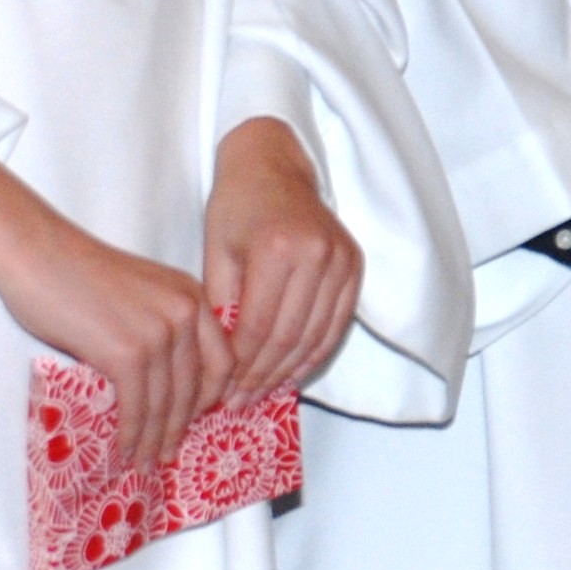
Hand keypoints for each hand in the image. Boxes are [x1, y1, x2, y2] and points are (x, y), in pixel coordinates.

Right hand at [0, 161, 225, 473]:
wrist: (35, 254)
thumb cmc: (74, 274)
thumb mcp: (139, 296)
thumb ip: (160, 328)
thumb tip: (163, 383)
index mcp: (191, 296)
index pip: (222, 358)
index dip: (213, 396)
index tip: (198, 420)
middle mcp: (185, 312)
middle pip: (200, 385)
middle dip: (185, 424)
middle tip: (171, 451)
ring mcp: (159, 332)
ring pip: (169, 401)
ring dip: (158, 437)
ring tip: (148, 460)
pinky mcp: (128, 351)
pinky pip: (140, 405)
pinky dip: (134, 432)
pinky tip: (127, 448)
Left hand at [203, 118, 361, 395]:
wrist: (274, 167)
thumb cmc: (237, 207)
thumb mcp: (216, 253)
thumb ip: (222, 307)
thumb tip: (224, 364)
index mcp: (277, 248)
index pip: (258, 327)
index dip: (240, 367)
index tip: (222, 392)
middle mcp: (317, 253)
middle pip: (289, 336)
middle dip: (262, 376)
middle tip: (240, 402)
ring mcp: (342, 259)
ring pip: (316, 335)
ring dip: (288, 371)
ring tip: (262, 393)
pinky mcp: (354, 265)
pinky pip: (336, 323)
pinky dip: (315, 353)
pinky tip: (293, 372)